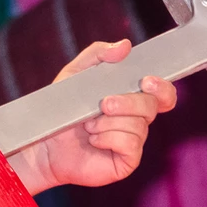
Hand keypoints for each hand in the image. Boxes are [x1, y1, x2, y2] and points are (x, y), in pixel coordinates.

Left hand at [7, 39, 177, 193]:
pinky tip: (94, 140)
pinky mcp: (127, 161)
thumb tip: (125, 45)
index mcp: (130, 98)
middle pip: (152, 106)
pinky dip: (109, 138)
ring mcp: (133, 141)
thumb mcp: (75, 73)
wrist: (44, 143)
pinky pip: (130, 144)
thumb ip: (98, 54)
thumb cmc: (61, 109)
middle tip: (103, 104)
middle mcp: (136, 120)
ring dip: (108, 123)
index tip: (146, 81)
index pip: (163, 94)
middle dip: (127, 102)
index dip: (162, 88)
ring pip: (138, 125)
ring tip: (88, 126)